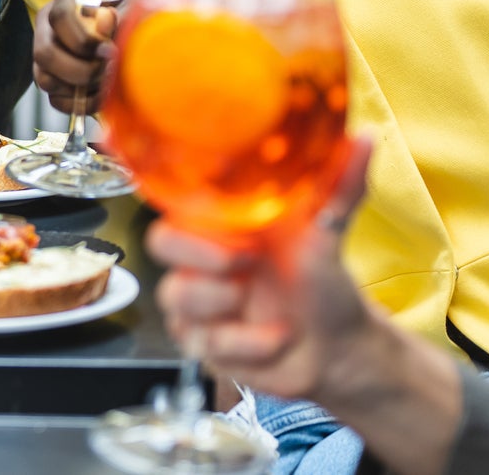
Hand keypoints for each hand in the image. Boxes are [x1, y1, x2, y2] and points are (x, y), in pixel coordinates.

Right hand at [32, 0, 115, 114]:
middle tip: (107, 73)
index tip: (109, 50)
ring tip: (105, 85)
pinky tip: (99, 97)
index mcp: (62, 5)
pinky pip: (55, 100)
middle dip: (81, 71)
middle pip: (45, 54)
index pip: (59, 18)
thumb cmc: (120, 17)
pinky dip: (80, 104)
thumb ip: (112, 18)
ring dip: (80, 90)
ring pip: (45, 80)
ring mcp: (44, 58)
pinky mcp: (51, 80)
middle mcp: (46, 30)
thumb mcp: (121, 8)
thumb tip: (104, 26)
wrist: (120, 29)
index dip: (84, 39)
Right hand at [149, 139, 380, 399]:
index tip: (122, 151)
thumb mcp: (330, 227)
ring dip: (228, 308)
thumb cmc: (328, 284)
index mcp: (222, 219)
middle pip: (158, 244)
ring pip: (176, 297)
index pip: (169, 193)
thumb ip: (342, 183)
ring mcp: (199, 299)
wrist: (338, 352)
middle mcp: (203, 255)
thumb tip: (366, 137)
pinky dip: (248, 345)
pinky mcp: (201, 341)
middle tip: (242, 264)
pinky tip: (273, 338)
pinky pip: (203, 342)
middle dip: (200, 258)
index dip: (144, 177)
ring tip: (266, 308)